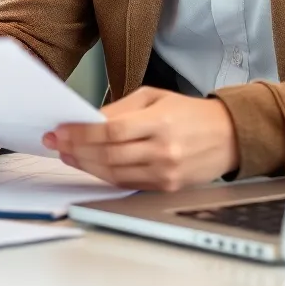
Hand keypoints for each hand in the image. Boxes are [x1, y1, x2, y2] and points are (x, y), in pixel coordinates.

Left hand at [43, 87, 238, 191]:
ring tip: (67, 154)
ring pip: (113, 173)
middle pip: (108, 155)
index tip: (60, 130)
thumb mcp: (155, 97)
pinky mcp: (166, 188)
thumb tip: (89, 121)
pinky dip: (104, 175)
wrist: (228, 136)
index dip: (80, 133)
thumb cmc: (190, 113)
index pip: (110, 131)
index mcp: (159, 122)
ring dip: (85, 164)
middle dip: (76, 149)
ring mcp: (164, 173)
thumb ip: (121, 109)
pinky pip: (126, 183)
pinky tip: (90, 165)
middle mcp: (162, 151)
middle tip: (55, 142)